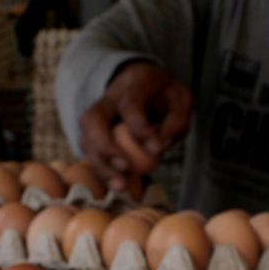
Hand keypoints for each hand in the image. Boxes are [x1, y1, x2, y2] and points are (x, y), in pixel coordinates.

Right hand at [79, 61, 192, 191]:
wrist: (145, 84)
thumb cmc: (165, 95)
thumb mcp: (182, 99)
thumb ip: (177, 119)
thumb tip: (161, 144)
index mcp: (134, 85)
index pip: (130, 105)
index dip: (140, 129)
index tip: (157, 149)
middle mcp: (109, 99)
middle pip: (92, 119)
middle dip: (105, 146)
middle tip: (125, 168)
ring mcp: (98, 116)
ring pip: (86, 139)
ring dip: (101, 165)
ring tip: (121, 185)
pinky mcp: (95, 133)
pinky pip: (91, 153)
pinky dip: (103, 171)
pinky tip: (119, 185)